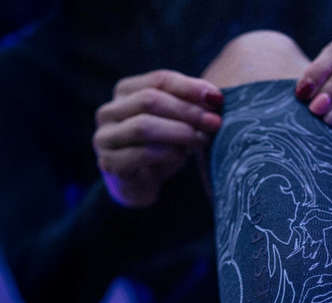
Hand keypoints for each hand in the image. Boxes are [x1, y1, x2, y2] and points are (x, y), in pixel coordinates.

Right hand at [92, 70, 223, 207]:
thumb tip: (216, 99)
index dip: (190, 87)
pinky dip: (167, 153)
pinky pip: (142, 154)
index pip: (159, 80)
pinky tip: (184, 155)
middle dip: (187, 111)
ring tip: (203, 139)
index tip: (218, 98)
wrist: (140, 185)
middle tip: (214, 122)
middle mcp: (109, 111)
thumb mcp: (176, 124)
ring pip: (144, 126)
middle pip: (149, 100)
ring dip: (179, 132)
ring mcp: (106, 138)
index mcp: (125, 92)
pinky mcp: (110, 164)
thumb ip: (190, 109)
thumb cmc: (161, 150)